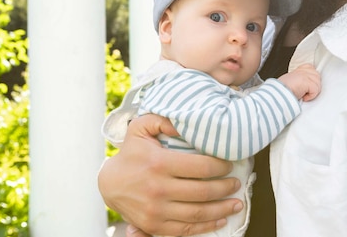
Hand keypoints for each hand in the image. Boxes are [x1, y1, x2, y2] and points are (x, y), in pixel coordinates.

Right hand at [97, 114, 243, 235]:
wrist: (110, 184)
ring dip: (222, 209)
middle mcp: (158, 188)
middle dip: (226, 188)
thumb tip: (186, 124)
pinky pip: (186, 230)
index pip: (201, 167)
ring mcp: (156, 210)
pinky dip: (206, 226)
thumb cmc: (131, 153)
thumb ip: (163, 120)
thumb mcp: (141, 128)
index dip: (221, 167)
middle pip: (203, 191)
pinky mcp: (154, 226)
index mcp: (159, 163)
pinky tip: (220, 220)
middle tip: (236, 183)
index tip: (229, 165)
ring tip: (236, 203)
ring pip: (198, 213)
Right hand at [278, 63, 321, 100]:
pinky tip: (303, 97)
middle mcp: (303, 70)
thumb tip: (307, 85)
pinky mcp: (307, 81)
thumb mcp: (292, 81)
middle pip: (317, 77)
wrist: (278, 94)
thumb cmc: (283, 90)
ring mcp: (305, 75)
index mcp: (300, 69)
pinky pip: (315, 90)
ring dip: (312, 92)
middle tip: (305, 91)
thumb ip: (301, 79)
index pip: (311, 68)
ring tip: (303, 94)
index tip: (306, 86)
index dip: (311, 78)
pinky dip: (310, 96)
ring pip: (318, 84)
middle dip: (313, 86)